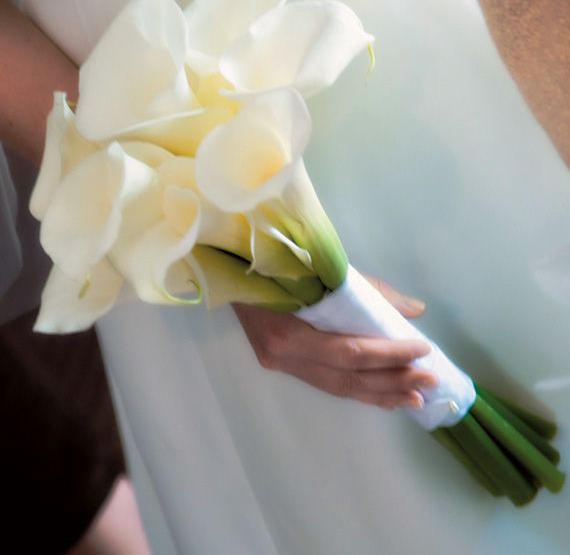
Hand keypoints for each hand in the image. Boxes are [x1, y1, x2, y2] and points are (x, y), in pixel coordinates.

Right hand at [233, 277, 436, 409]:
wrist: (231, 267)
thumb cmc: (280, 262)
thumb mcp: (324, 270)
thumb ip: (372, 292)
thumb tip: (415, 310)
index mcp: (292, 330)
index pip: (351, 351)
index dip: (389, 355)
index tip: (422, 350)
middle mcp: (283, 355)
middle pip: (347, 377)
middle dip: (392, 380)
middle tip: (429, 381)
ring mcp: (280, 363)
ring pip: (337, 387)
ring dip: (379, 394)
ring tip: (414, 398)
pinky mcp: (281, 364)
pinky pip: (325, 383)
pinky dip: (357, 390)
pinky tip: (381, 397)